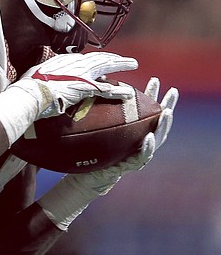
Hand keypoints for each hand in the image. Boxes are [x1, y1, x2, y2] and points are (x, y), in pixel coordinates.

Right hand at [15, 52, 138, 117]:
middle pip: (99, 57)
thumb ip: (46, 74)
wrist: (30, 93)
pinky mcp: (85, 86)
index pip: (85, 58)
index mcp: (63, 60)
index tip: (105, 60)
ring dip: (121, 64)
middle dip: (114, 58)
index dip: (97, 59)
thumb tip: (46, 76)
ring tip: (133, 64)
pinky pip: (105, 89)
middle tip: (127, 60)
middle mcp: (74, 63)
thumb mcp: (36, 75)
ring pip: (106, 65)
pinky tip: (127, 94)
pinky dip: (117, 92)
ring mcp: (81, 73)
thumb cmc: (29, 87)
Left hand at [68, 77, 178, 193]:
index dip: (152, 97)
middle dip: (167, 107)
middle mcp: (137, 140)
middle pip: (157, 122)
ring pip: (157, 138)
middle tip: (173, 91)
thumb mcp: (90, 127)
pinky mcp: (130, 166)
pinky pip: (142, 157)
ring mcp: (136, 153)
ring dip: (164, 125)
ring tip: (167, 112)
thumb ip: (94, 112)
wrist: (82, 174)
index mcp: (130, 130)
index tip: (155, 80)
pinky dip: (147, 147)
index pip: (144, 111)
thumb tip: (90, 86)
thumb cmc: (86, 149)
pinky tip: (149, 137)